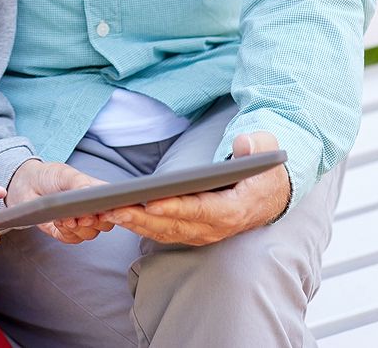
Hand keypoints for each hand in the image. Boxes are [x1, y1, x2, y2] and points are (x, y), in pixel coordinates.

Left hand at [5, 159, 112, 243]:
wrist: (26, 185)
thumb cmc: (50, 175)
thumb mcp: (65, 174)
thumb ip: (80, 183)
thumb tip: (94, 194)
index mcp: (99, 192)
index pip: (118, 205)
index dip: (117, 212)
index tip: (105, 211)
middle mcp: (93, 209)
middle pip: (106, 224)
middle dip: (94, 222)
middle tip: (82, 216)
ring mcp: (80, 222)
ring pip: (90, 234)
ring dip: (77, 227)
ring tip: (65, 217)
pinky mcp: (66, 232)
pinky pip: (72, 239)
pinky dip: (66, 232)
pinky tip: (58, 222)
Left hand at [103, 132, 289, 246]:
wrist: (270, 195)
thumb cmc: (263, 170)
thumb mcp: (267, 150)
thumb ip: (257, 145)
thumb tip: (244, 144)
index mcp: (235, 208)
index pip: (201, 210)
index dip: (176, 207)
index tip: (151, 202)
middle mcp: (217, 227)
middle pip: (176, 225)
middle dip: (143, 218)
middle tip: (114, 208)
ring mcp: (204, 233)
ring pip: (165, 232)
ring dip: (136, 224)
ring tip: (108, 212)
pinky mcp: (193, 232)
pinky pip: (164, 232)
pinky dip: (141, 226)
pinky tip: (119, 215)